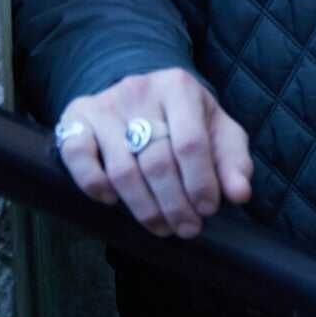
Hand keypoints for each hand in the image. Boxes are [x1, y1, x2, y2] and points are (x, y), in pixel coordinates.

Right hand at [52, 67, 251, 237]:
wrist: (143, 93)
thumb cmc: (187, 120)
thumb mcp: (218, 131)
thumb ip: (233, 161)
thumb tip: (240, 194)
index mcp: (180, 87)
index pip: (191, 143)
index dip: (200, 182)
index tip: (208, 210)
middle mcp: (139, 90)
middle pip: (157, 161)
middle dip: (175, 203)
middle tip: (187, 229)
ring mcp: (104, 105)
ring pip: (122, 169)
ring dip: (143, 207)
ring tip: (162, 227)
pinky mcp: (75, 119)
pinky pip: (78, 157)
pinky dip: (95, 186)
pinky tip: (113, 202)